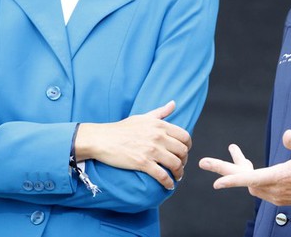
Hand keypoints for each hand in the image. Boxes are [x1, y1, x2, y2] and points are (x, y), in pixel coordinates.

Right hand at [74, 100, 191, 189]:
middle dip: (184, 161)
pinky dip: (168, 182)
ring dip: (179, 173)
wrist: (102, 139)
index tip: (184, 152)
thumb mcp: (143, 117)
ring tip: (177, 177)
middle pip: (182, 151)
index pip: (184, 136)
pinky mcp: (143, 163)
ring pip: (175, 164)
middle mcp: (158, 137)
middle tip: (180, 166)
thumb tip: (173, 103)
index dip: (188, 146)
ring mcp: (151, 150)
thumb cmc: (122, 128)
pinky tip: (169, 185)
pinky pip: (162, 175)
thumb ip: (160, 112)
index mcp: (160, 125)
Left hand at [199, 129, 290, 206]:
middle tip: (203, 162)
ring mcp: (275, 194)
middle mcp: (273, 189)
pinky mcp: (278, 196)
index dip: (232, 179)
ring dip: (239, 170)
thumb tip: (286, 134)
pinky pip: (257, 186)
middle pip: (243, 180)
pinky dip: (249, 176)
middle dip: (223, 170)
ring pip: (249, 183)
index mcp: (279, 177)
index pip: (250, 179)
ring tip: (235, 153)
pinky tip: (249, 166)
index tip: (216, 181)